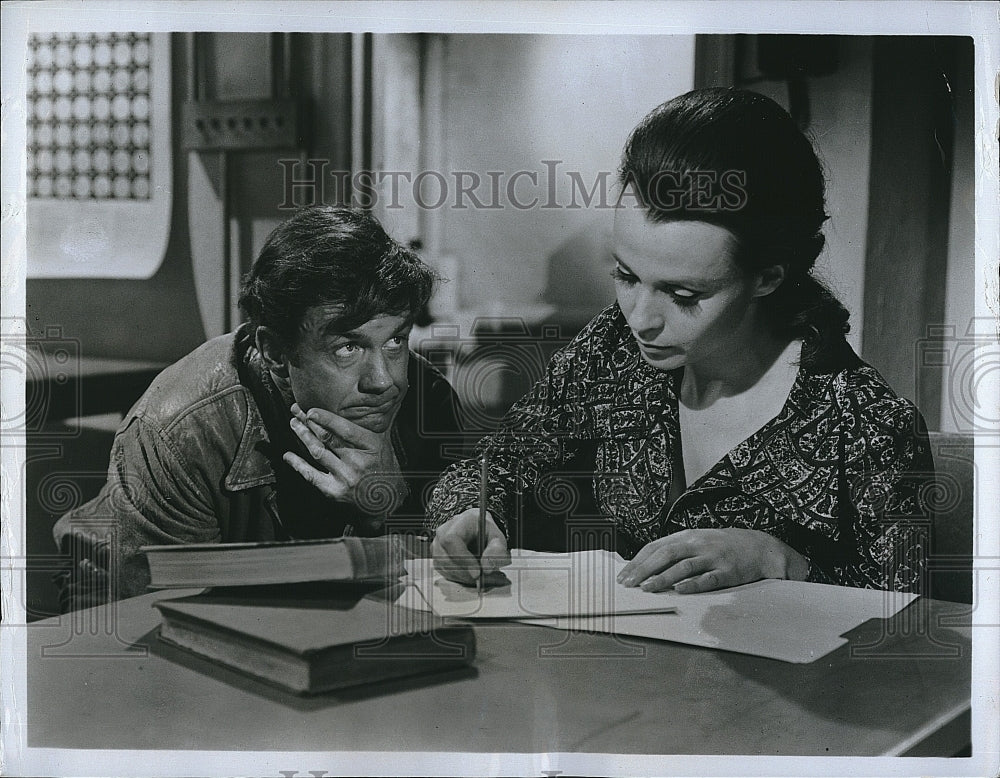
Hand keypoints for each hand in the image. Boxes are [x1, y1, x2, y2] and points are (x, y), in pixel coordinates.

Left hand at [284, 403, 406, 516]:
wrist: (386, 502)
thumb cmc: (384, 469)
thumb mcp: (384, 444)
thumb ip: (371, 425)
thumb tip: (360, 404)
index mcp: (371, 446)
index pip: (345, 429)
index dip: (325, 419)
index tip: (311, 411)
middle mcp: (358, 461)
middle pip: (327, 438)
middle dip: (308, 422)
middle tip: (296, 411)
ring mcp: (345, 477)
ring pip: (317, 452)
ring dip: (302, 436)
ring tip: (294, 425)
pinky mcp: (334, 491)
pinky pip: (311, 475)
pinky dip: (297, 464)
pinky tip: (288, 455)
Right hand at [431, 509, 510, 585]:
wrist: (476, 530)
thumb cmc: (485, 532)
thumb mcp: (498, 538)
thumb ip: (496, 551)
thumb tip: (486, 568)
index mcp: (459, 522)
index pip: (452, 540)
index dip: (463, 559)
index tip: (477, 573)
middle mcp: (443, 532)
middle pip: (446, 558)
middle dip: (466, 573)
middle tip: (483, 579)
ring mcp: (437, 546)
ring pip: (445, 568)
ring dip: (463, 577)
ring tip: (480, 576)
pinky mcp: (437, 558)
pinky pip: (445, 573)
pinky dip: (459, 578)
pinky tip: (470, 574)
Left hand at [617, 528, 808, 592]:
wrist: (760, 547)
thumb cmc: (722, 547)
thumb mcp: (697, 542)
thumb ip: (675, 551)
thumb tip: (647, 565)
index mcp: (687, 536)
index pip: (656, 546)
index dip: (638, 561)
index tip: (624, 575)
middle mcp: (698, 544)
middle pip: (665, 554)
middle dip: (644, 570)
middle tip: (629, 584)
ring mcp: (713, 557)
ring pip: (683, 566)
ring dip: (663, 578)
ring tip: (647, 588)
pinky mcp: (728, 572)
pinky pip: (708, 578)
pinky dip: (693, 584)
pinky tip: (680, 589)